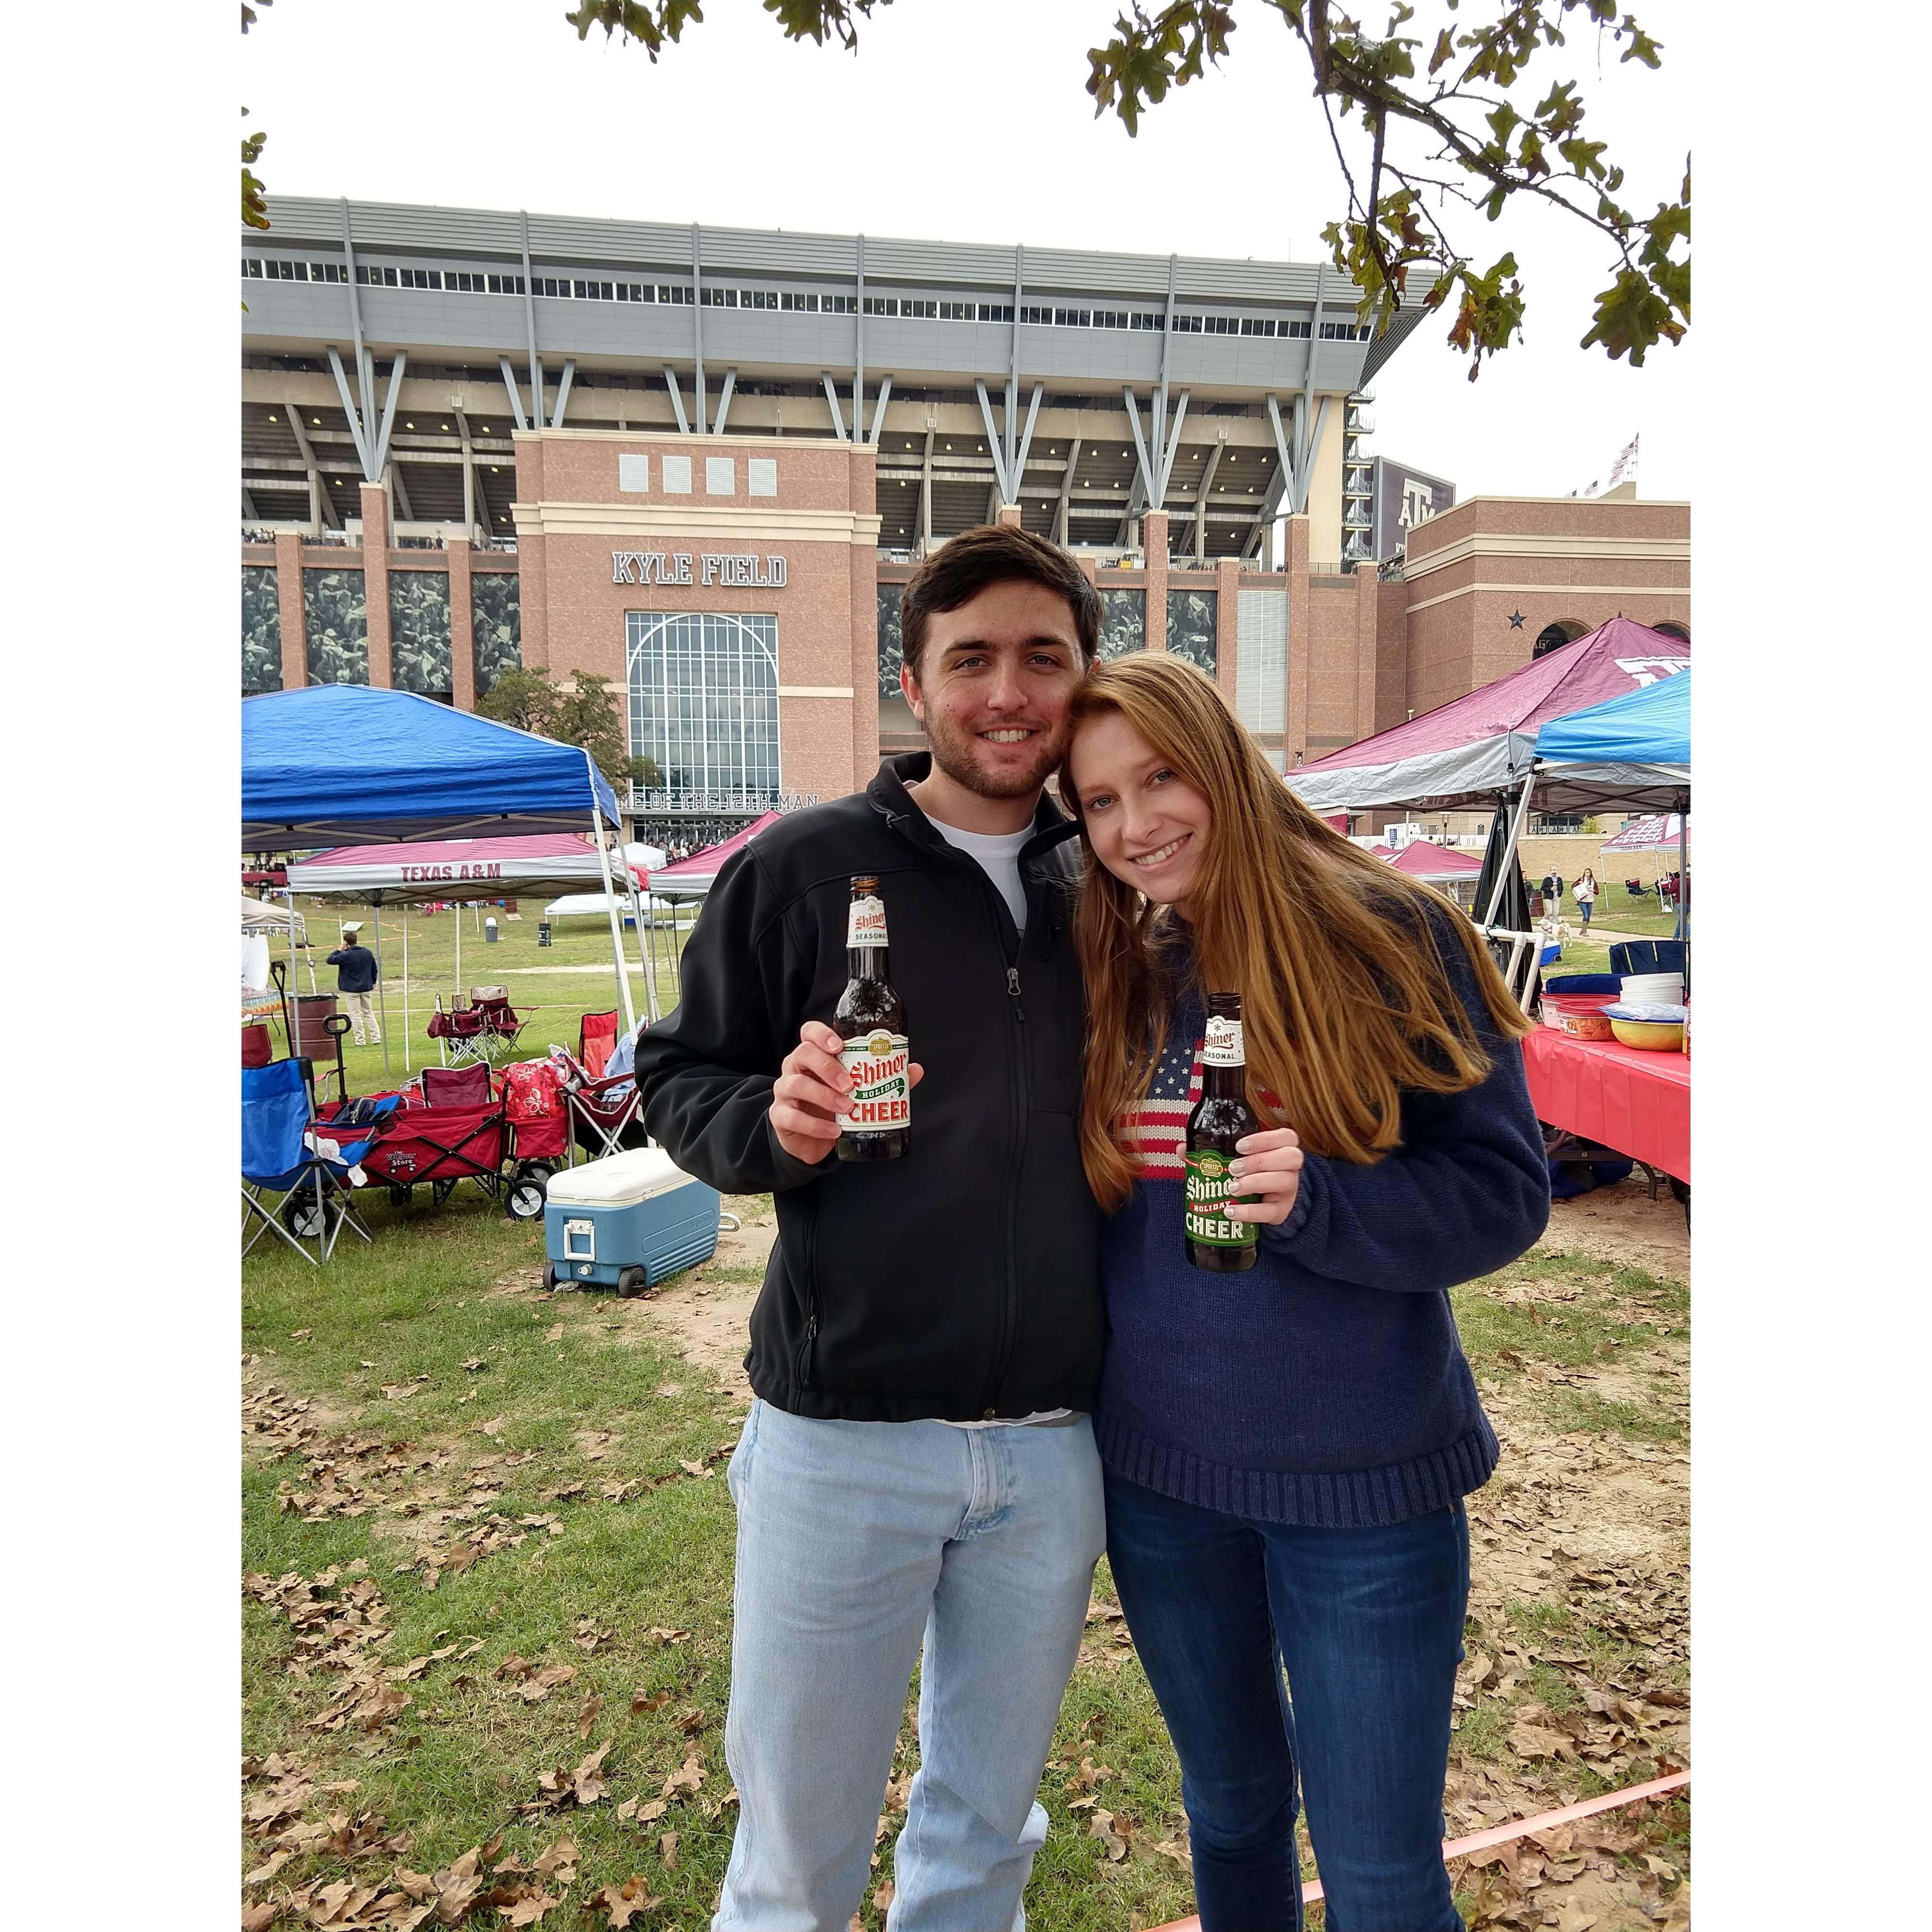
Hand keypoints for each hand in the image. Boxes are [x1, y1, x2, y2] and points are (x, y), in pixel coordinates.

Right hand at [769, 1020, 924, 1165]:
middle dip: (827, 1067)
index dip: (822, 1034)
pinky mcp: (780, 1116)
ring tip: (848, 1108)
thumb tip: (914, 1069)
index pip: (809, 1033)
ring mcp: (784, 1092)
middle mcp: (795, 1068)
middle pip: (802, 1053)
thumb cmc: (833, 1105)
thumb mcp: (856, 1090)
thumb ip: (884, 1078)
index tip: (840, 1045)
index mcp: (813, 1055)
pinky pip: (792, 1117)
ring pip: (796, 1084)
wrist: (811, 1139)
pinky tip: (835, 1131)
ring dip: (824, 1096)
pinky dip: (815, 1126)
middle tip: (850, 1084)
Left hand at [1227, 1127, 1303, 1224]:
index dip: (1264, 1140)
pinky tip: (1230, 1211)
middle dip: (1258, 1161)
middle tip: (1234, 1168)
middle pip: (1290, 1158)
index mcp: (1285, 1148)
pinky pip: (1269, 1211)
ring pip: (1284, 1182)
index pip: (1288, 1137)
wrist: (1261, 1200)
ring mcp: (1289, 1190)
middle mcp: (1292, 1168)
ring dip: (1254, 1183)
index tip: (1239, 1146)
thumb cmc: (1253, 1171)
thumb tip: (1212, 1146)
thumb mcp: (1250, 1156)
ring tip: (1232, 1188)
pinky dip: (1248, 1212)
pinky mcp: (1281, 1211)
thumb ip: (1241, 1149)